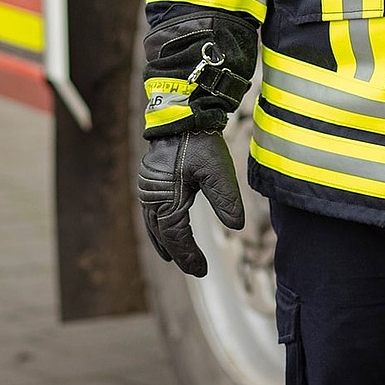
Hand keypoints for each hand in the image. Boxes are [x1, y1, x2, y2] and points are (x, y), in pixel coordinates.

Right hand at [137, 132, 244, 275]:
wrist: (182, 114)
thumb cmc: (200, 142)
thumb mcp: (218, 170)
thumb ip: (226, 200)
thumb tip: (236, 228)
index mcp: (166, 199)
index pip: (177, 238)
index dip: (189, 256)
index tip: (202, 270)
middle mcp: (152, 197)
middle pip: (163, 235)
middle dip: (178, 253)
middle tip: (194, 269)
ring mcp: (148, 188)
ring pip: (153, 225)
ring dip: (164, 242)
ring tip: (173, 257)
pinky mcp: (149, 179)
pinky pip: (150, 211)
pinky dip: (158, 226)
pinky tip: (165, 228)